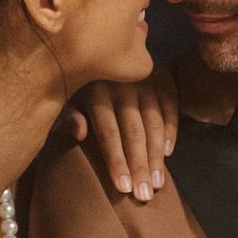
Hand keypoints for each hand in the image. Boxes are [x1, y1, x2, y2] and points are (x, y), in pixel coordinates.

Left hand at [60, 68, 178, 201]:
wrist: (101, 40)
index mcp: (96, 90)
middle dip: (140, 166)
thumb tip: (79, 133)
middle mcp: (122, 84)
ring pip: (153, 122)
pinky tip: (168, 153)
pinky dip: (171, 128)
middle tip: (144, 196)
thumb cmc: (79, 80)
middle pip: (133, 131)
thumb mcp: (66, 94)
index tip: (123, 188)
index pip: (108, 132)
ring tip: (157, 184)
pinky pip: (170, 105)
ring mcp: (145, 79)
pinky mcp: (162, 75)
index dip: (116, 160)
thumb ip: (68, 116)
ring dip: (156, 155)